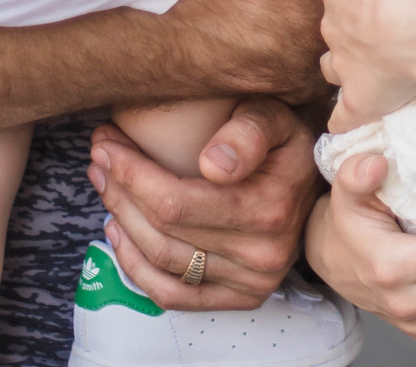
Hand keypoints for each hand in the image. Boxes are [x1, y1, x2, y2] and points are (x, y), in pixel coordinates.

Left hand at [89, 99, 320, 310]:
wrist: (317, 186)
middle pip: (162, 230)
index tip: (106, 144)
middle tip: (99, 158)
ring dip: (121, 221)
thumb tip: (212, 164)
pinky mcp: (240, 298)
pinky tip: (118, 232)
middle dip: (119, 190)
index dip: (130, 174)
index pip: (175, 201)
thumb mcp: (275, 118)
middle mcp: (261, 254)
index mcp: (268, 208)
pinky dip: (136, 268)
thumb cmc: (287, 143)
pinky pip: (173, 296)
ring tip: (105, 185)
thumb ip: (248, 131)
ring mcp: (250, 282)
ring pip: (161, 262)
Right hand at [165, 0, 367, 100]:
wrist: (244, 21)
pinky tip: (291, 69)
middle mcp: (358, 21)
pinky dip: (304, 77)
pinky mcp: (311, 91)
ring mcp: (335, 58)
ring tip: (304, 37)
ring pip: (343, 53)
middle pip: (363, 14)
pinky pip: (311, 85)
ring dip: (336, 47)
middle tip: (324, 2)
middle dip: (357, 11)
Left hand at [316, 0, 415, 130]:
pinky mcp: (359, 101)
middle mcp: (332, 27)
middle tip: (384, 24)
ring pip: (333, 67)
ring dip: (346, 66)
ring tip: (370, 64)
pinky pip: (343, 116)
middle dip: (354, 25)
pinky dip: (345, 119)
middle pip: (338, 24)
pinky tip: (350, 119)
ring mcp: (344, 67)